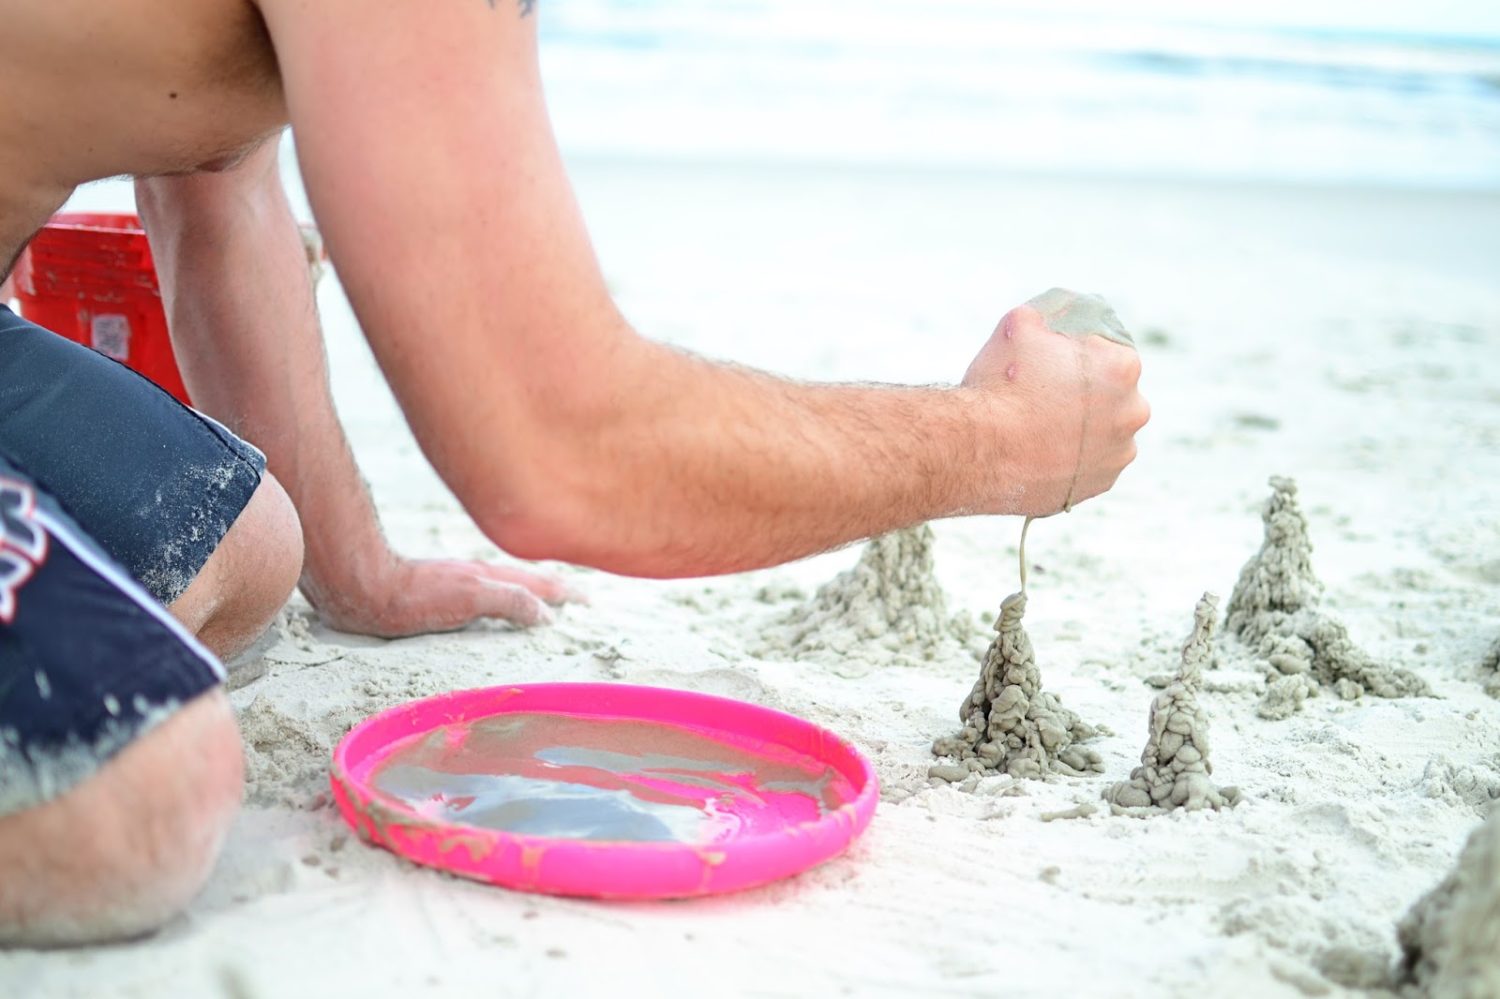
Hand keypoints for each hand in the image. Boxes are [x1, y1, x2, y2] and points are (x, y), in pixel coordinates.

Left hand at [304, 556, 582, 637]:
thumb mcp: (468, 599)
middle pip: (527, 579)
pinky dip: (504, 597)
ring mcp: (460, 581)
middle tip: (580, 594)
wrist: (362, 587)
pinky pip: (487, 592)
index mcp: (490, 577)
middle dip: (556, 586)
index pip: (539, 583)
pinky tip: (494, 604)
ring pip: (507, 583)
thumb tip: (548, 614)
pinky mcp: (441, 590)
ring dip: (531, 590)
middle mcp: (478, 575)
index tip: (591, 599)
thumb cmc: (412, 597)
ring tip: (546, 597)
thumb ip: (509, 601)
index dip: (566, 592)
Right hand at [963, 288, 1148, 516]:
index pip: (1108, 351)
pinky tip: (1043, 453)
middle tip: (1043, 395)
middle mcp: (1133, 411)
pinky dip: (1073, 460)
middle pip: (1113, 393)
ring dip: (1082, 429)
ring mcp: (1119, 452)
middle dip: (1086, 393)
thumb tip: (1052, 318)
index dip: (1077, 355)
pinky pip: (1092, 465)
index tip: (1051, 364)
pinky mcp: (1101, 484)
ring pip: (1106, 432)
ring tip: (1040, 428)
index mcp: (1123, 366)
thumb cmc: (999, 384)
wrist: (978, 450)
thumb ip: (1048, 316)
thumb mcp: (1020, 324)